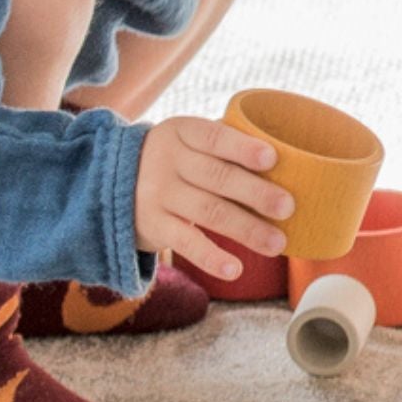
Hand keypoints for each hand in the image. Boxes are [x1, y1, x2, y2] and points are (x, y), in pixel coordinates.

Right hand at [133, 116, 293, 279]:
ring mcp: (159, 195)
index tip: (272, 158)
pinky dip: (211, 257)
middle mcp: (169, 162)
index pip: (215, 137)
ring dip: (246, 229)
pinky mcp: (154, 227)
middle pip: (218, 178)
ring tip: (278, 244)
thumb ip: (227, 141)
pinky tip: (236, 269)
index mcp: (183, 132)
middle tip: (288, 207)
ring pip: (208, 212)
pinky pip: (186, 243)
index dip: (243, 148)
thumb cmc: (176, 157)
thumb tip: (291, 154)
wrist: (110, 181)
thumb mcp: (190, 139)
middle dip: (255, 193)